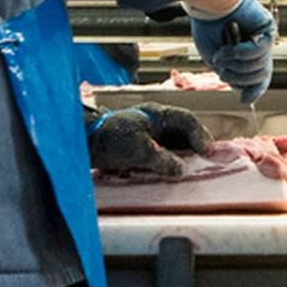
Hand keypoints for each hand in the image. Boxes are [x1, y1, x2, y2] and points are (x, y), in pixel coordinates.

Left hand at [87, 104, 212, 178]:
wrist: (80, 143)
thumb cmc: (109, 140)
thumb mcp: (140, 151)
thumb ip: (164, 160)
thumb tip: (181, 170)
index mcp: (156, 114)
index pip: (187, 121)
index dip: (201, 136)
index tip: (206, 152)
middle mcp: (153, 122)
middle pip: (183, 131)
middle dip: (195, 146)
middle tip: (206, 161)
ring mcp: (145, 133)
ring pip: (173, 142)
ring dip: (183, 154)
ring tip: (191, 168)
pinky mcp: (136, 146)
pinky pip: (161, 152)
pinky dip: (170, 160)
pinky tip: (170, 171)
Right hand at [191, 0, 275, 103]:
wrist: (207, 3)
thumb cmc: (208, 27)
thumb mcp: (217, 60)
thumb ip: (232, 77)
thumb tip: (247, 97)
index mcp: (247, 54)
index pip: (259, 78)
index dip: (254, 90)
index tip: (244, 100)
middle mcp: (258, 47)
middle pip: (259, 76)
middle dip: (238, 77)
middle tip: (222, 69)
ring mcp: (264, 38)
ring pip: (260, 67)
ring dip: (237, 64)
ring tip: (223, 54)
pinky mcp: (267, 27)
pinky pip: (259, 51)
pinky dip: (242, 53)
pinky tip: (231, 47)